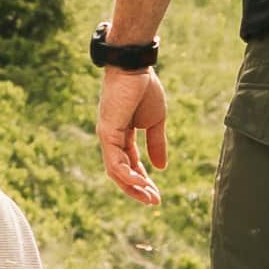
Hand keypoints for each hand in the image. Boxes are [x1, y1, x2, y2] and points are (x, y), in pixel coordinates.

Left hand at [97, 64, 169, 203]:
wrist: (136, 67)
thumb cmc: (144, 88)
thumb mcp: (155, 122)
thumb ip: (156, 144)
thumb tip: (161, 168)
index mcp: (122, 135)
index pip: (131, 165)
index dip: (143, 180)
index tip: (157, 195)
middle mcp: (111, 139)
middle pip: (121, 173)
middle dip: (137, 189)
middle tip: (154, 202)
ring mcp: (107, 136)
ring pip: (116, 172)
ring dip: (133, 187)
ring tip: (150, 197)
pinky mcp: (107, 132)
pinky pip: (115, 161)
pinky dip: (128, 175)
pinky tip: (142, 182)